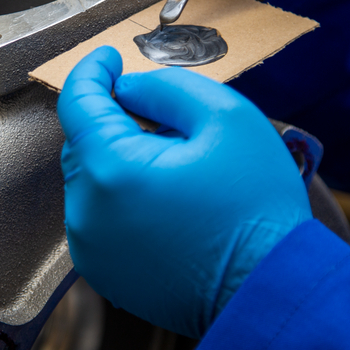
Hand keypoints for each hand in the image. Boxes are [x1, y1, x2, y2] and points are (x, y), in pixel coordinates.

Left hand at [57, 48, 311, 337]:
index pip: (78, 102)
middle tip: (165, 122)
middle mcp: (87, 214)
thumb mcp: (225, 117)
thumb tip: (129, 88)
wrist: (271, 290)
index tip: (108, 59)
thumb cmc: (256, 209)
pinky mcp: (104, 272)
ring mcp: (92, 248)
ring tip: (177, 170)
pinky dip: (122, 200)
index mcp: (111, 170)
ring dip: (120, 162)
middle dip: (114, 122)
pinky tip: (169, 204)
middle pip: (83, 143)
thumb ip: (165, 87)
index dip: (92, 71)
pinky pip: (100, 218)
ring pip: (91, 181)